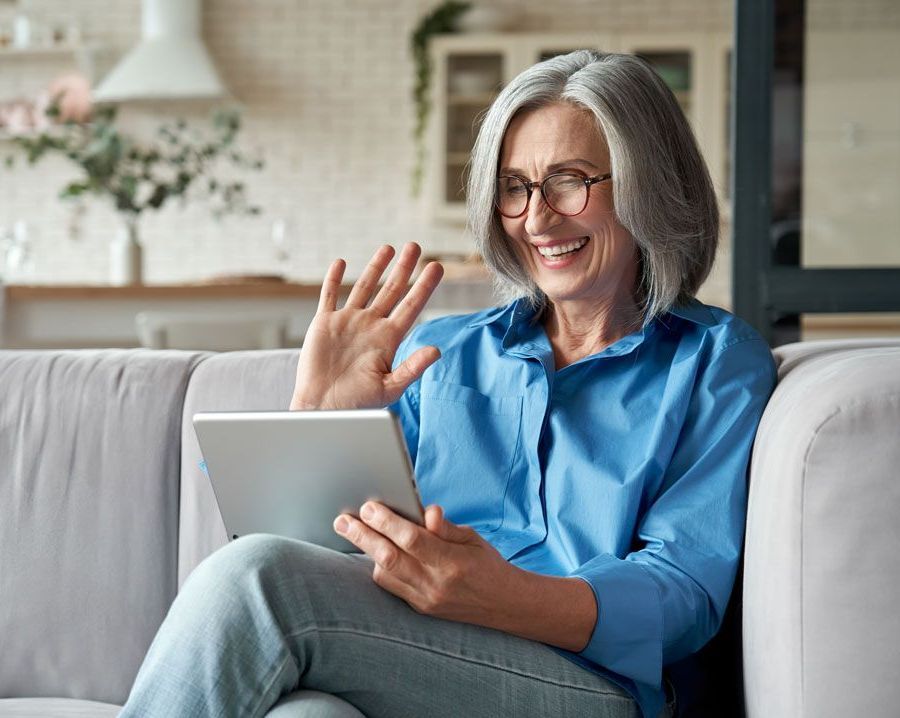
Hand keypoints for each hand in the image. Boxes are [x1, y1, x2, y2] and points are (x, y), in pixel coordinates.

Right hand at [290, 243, 443, 409]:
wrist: (323, 408)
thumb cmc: (358, 403)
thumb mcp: (390, 387)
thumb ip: (412, 367)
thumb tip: (437, 351)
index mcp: (389, 339)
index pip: (411, 306)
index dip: (424, 286)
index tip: (437, 267)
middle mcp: (371, 326)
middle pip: (391, 290)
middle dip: (404, 268)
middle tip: (415, 246)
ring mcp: (348, 322)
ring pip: (364, 287)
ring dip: (375, 267)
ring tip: (388, 248)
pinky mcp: (324, 323)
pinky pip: (329, 295)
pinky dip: (334, 279)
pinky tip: (341, 263)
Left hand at [334, 502, 520, 625]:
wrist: (504, 605)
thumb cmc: (488, 564)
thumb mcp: (473, 539)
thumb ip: (446, 527)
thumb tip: (427, 511)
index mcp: (452, 562)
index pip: (411, 540)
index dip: (387, 522)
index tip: (368, 506)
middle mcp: (436, 584)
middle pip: (389, 558)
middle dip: (362, 537)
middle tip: (342, 521)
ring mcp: (426, 600)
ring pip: (385, 576)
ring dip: (367, 552)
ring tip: (353, 531)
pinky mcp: (420, 609)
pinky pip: (391, 587)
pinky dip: (380, 568)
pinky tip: (374, 552)